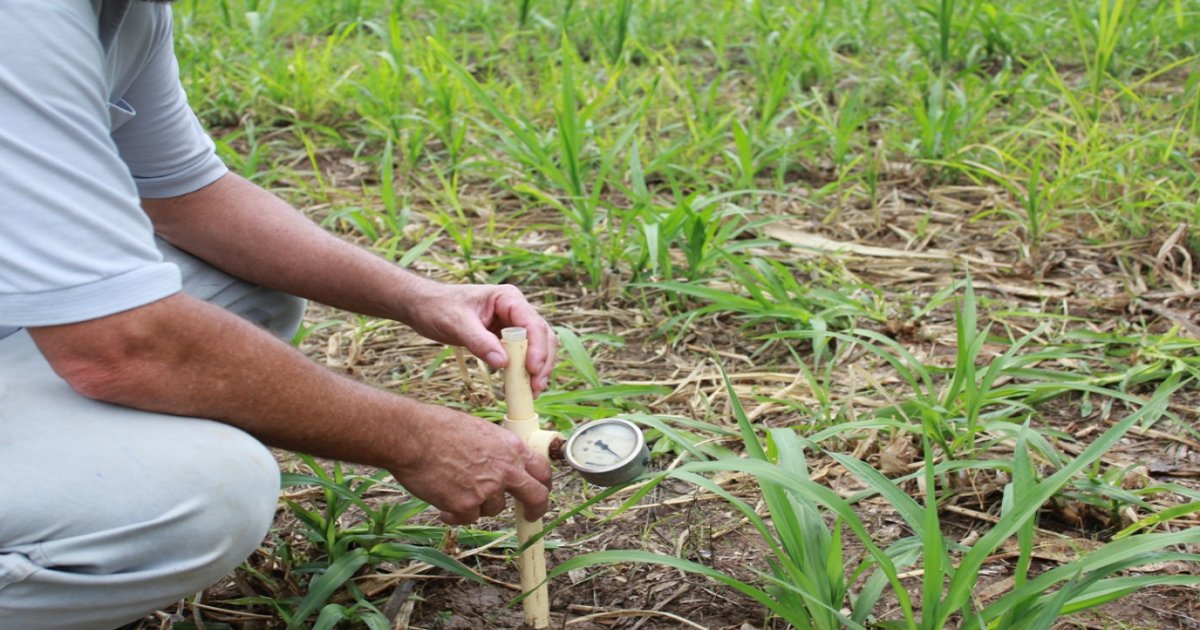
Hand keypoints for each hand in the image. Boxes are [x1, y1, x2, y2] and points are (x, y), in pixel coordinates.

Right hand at [390, 405, 551, 524]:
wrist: (412, 436)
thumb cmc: (438, 428)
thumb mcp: (480, 431)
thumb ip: (497, 451)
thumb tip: (502, 464)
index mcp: (511, 447)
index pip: (542, 470)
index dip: (543, 484)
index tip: (539, 493)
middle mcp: (506, 469)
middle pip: (535, 497)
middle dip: (535, 510)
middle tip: (529, 516)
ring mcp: (487, 489)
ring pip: (493, 509)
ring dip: (478, 504)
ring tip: (455, 489)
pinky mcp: (466, 505)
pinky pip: (467, 518)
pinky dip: (455, 514)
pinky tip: (441, 503)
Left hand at [401, 282, 556, 394]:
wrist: (423, 306)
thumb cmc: (437, 307)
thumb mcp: (456, 323)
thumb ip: (480, 342)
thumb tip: (503, 364)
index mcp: (508, 299)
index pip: (533, 323)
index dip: (537, 348)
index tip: (532, 370)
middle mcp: (515, 310)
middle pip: (543, 336)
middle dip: (543, 362)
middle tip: (535, 387)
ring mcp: (512, 324)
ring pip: (538, 347)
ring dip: (538, 368)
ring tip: (532, 391)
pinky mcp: (505, 338)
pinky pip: (523, 355)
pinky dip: (525, 370)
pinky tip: (521, 386)